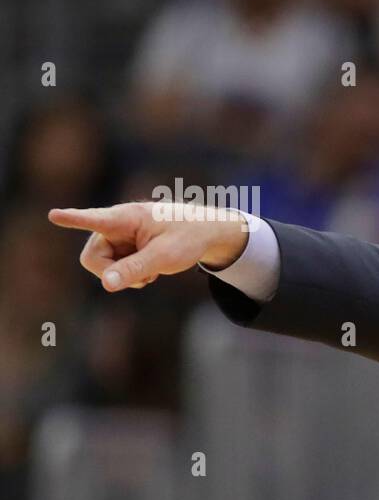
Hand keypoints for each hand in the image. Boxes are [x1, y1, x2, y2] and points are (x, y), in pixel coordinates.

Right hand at [47, 202, 251, 291]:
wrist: (203, 233)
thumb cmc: (187, 238)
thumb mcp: (165, 257)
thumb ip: (134, 269)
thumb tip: (105, 284)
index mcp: (126, 218)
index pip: (95, 219)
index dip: (73, 219)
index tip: (54, 215)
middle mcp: (114, 226)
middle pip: (92, 258)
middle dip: (112, 272)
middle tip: (144, 277)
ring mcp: (115, 238)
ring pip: (101, 267)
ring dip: (125, 274)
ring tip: (151, 268)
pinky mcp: (120, 248)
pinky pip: (112, 270)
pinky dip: (130, 274)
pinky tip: (148, 268)